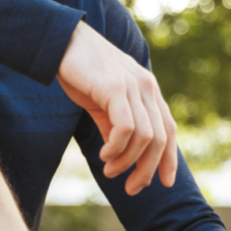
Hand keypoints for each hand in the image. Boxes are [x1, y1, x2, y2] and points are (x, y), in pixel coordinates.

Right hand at [57, 20, 177, 194]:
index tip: (164, 183)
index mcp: (148, 90)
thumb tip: (121, 154)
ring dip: (126, 162)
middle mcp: (147, 87)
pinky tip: (104, 155)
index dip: (169, 159)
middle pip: (160, 139)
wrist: (60, 41)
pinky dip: (117, 148)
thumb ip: (115, 125)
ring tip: (108, 171)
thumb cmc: (80, 71)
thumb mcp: (103, 102)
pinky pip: (125, 128)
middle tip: (131, 189)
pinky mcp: (114, 88)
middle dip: (147, 170)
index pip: (169, 129)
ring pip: (144, 137)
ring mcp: (133, 86)